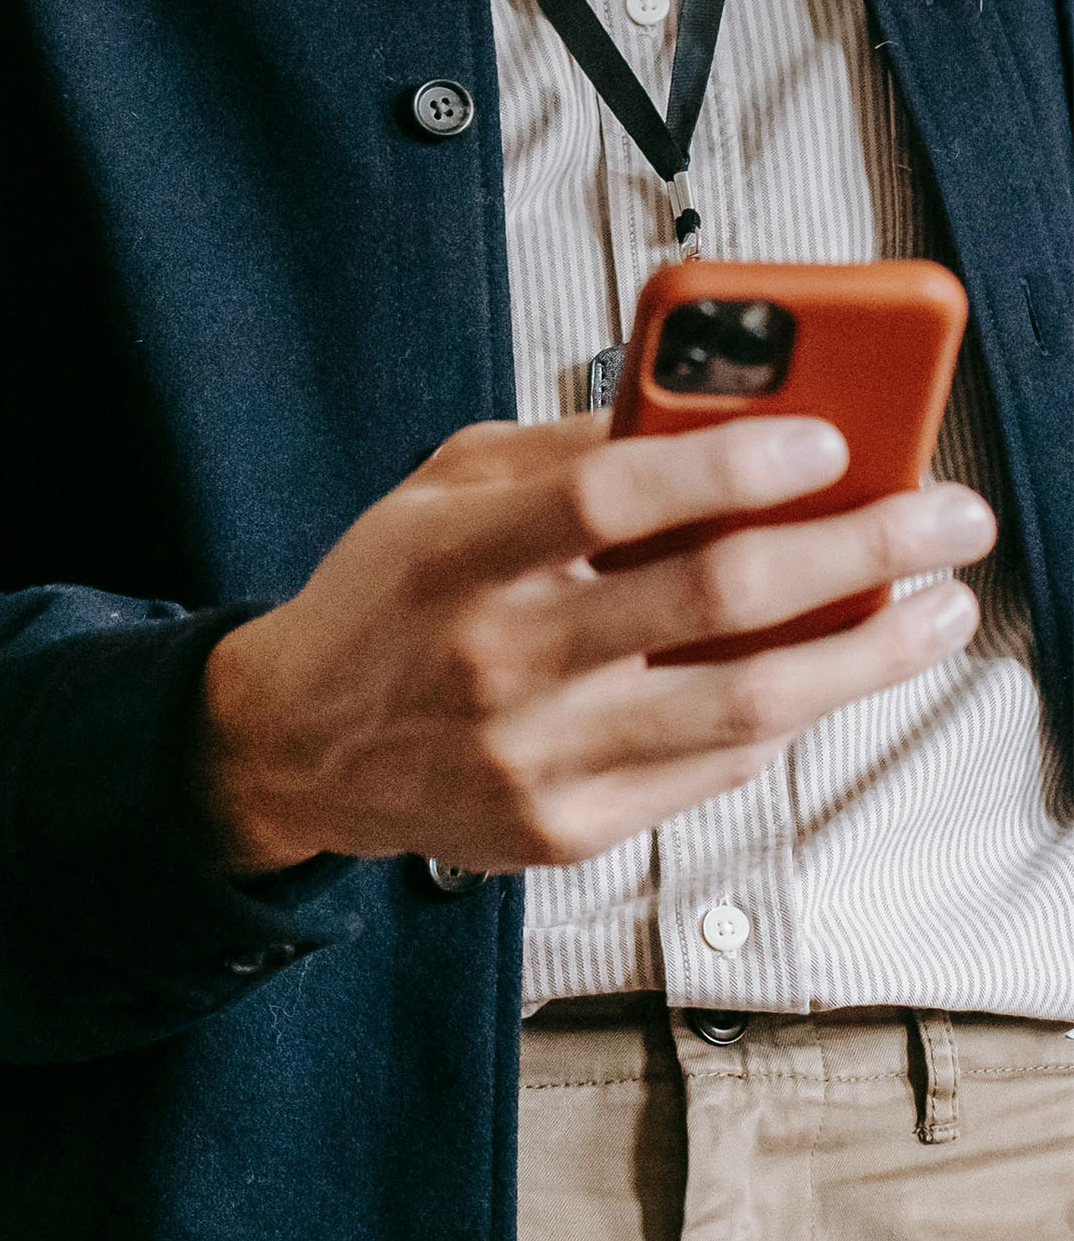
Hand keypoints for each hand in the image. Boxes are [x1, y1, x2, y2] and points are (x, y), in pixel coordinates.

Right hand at [194, 413, 993, 874]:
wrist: (296, 743)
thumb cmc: (381, 598)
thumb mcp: (436, 488)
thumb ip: (560, 449)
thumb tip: (705, 412)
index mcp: (454, 551)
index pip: (607, 494)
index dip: (729, 462)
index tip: (829, 438)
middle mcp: (495, 656)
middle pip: (708, 597)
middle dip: (856, 547)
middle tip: (944, 516)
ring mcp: (534, 754)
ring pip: (744, 703)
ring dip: (867, 652)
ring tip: (938, 609)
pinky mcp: (564, 828)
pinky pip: (711, 768)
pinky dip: (789, 714)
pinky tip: (831, 672)